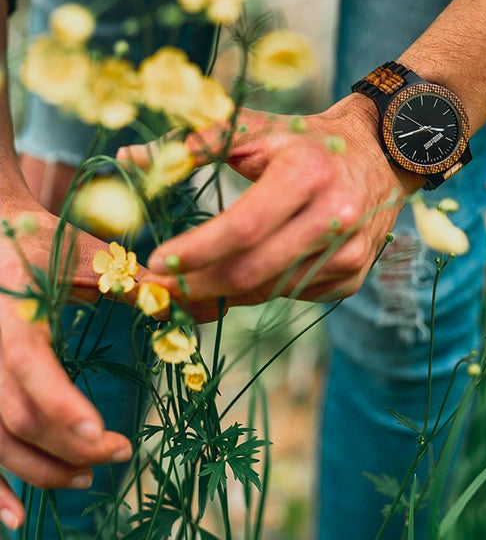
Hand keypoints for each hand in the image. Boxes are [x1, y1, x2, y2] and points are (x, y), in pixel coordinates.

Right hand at [0, 201, 133, 530]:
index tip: (101, 435)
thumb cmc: (40, 241)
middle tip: (121, 452)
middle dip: (70, 447)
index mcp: (14, 316)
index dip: (62, 405)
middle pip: (18, 416)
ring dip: (39, 469)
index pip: (29, 368)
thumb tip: (200, 304)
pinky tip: (14, 516)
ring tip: (86, 478)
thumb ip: (137, 284)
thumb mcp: (88, 256)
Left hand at [118, 95, 423, 315]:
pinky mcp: (354, 276)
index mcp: (307, 173)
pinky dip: (258, 289)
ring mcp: (349, 253)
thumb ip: (193, 143)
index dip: (197, 250)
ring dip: (223, 290)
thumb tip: (131, 157)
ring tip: (191, 280)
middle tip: (158, 286)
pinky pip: (290, 294)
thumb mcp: (255, 129)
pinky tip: (244, 270)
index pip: (244, 226)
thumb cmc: (304, 140)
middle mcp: (335, 217)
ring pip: (268, 290)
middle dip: (197, 284)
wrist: (377, 154)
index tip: (155, 260)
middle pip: (252, 271)